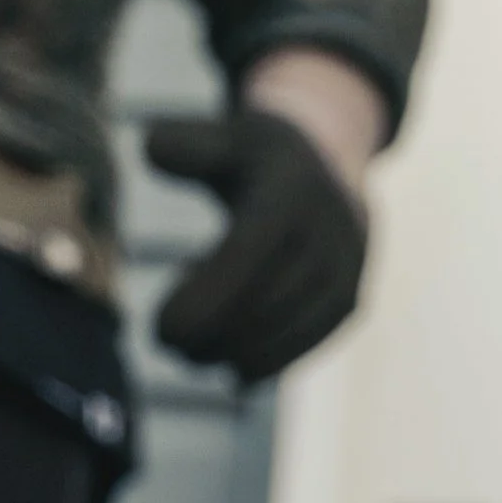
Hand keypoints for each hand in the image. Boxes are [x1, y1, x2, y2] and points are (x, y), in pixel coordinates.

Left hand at [146, 107, 368, 383]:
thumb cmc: (260, 158)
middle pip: (263, 304)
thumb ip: (185, 144)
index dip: (206, 298)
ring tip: (194, 350)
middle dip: (209, 335)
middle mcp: (329, 233)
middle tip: (167, 343)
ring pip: (286, 333)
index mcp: (292, 190)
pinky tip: (228, 367)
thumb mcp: (227, 135)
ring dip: (230, 354)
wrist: (337, 171)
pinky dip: (263, 364)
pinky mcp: (350, 304)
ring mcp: (346, 271)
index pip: (248, 254)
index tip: (162, 330)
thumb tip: (152, 151)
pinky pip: (305, 346)